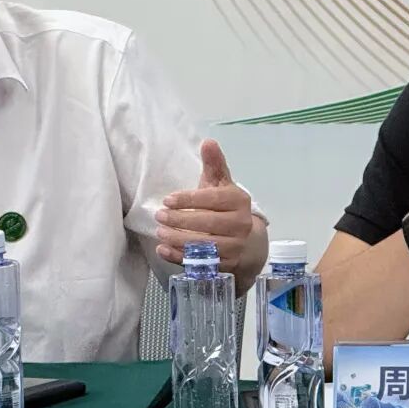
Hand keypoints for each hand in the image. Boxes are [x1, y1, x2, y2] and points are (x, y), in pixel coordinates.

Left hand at [154, 139, 255, 275]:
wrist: (249, 243)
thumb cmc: (227, 209)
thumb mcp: (222, 186)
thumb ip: (214, 165)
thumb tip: (208, 142)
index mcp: (239, 201)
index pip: (213, 199)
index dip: (189, 200)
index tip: (167, 200)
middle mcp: (241, 224)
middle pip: (208, 223)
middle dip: (180, 220)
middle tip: (159, 216)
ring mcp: (236, 247)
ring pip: (205, 245)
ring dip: (178, 239)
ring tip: (160, 232)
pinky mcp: (227, 266)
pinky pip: (202, 263)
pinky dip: (180, 258)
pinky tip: (163, 250)